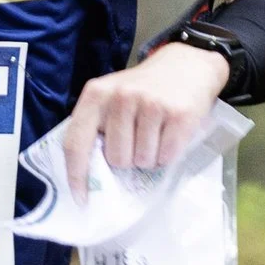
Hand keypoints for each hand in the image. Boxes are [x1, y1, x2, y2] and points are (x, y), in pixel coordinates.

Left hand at [61, 41, 226, 202]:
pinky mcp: (178, 114)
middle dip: (127, 160)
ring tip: (155, 135)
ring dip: (150, 157)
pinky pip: (167, 157)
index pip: (76, 143)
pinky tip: (170, 134)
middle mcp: (121, 97)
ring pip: (142, 161)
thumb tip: (89, 176)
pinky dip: (169, 154)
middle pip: (116, 159)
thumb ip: (97, 127)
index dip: (76, 176)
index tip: (81, 199)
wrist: (187, 65)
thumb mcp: (112, 97)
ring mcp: (151, 104)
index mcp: (96, 95)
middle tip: (137, 141)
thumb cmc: (144, 89)